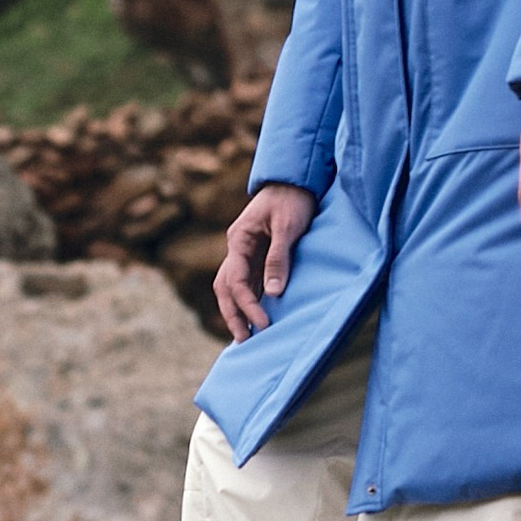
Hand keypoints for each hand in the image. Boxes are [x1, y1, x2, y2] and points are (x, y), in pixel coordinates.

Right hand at [215, 181, 317, 338]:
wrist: (295, 180)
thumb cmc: (292, 199)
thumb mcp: (288, 227)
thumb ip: (279, 258)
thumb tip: (273, 293)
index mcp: (239, 240)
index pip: (235, 280)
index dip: (247, 305)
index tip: (262, 323)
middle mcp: (237, 248)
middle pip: (225, 288)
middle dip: (232, 315)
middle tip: (244, 340)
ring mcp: (245, 252)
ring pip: (232, 287)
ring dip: (236, 310)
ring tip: (246, 336)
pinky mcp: (256, 255)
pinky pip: (246, 283)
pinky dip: (247, 301)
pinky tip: (254, 317)